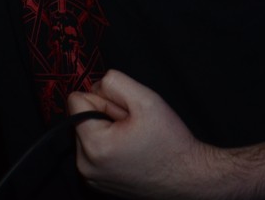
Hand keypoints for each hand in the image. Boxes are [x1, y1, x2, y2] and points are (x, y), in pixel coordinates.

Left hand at [68, 70, 221, 198]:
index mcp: (94, 146)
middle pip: (81, 117)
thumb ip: (114, 82)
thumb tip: (95, 85)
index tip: (124, 111)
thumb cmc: (171, 143)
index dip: (102, 98)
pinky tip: (131, 151)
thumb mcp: (146, 99)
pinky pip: (93, 150)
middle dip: (105, 115)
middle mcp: (86, 166)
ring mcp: (91, 177)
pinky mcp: (98, 182)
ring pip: (87, 132)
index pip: (75, 100)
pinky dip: (109, 145)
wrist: (189, 178)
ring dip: (108, 130)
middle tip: (133, 127)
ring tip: (134, 140)